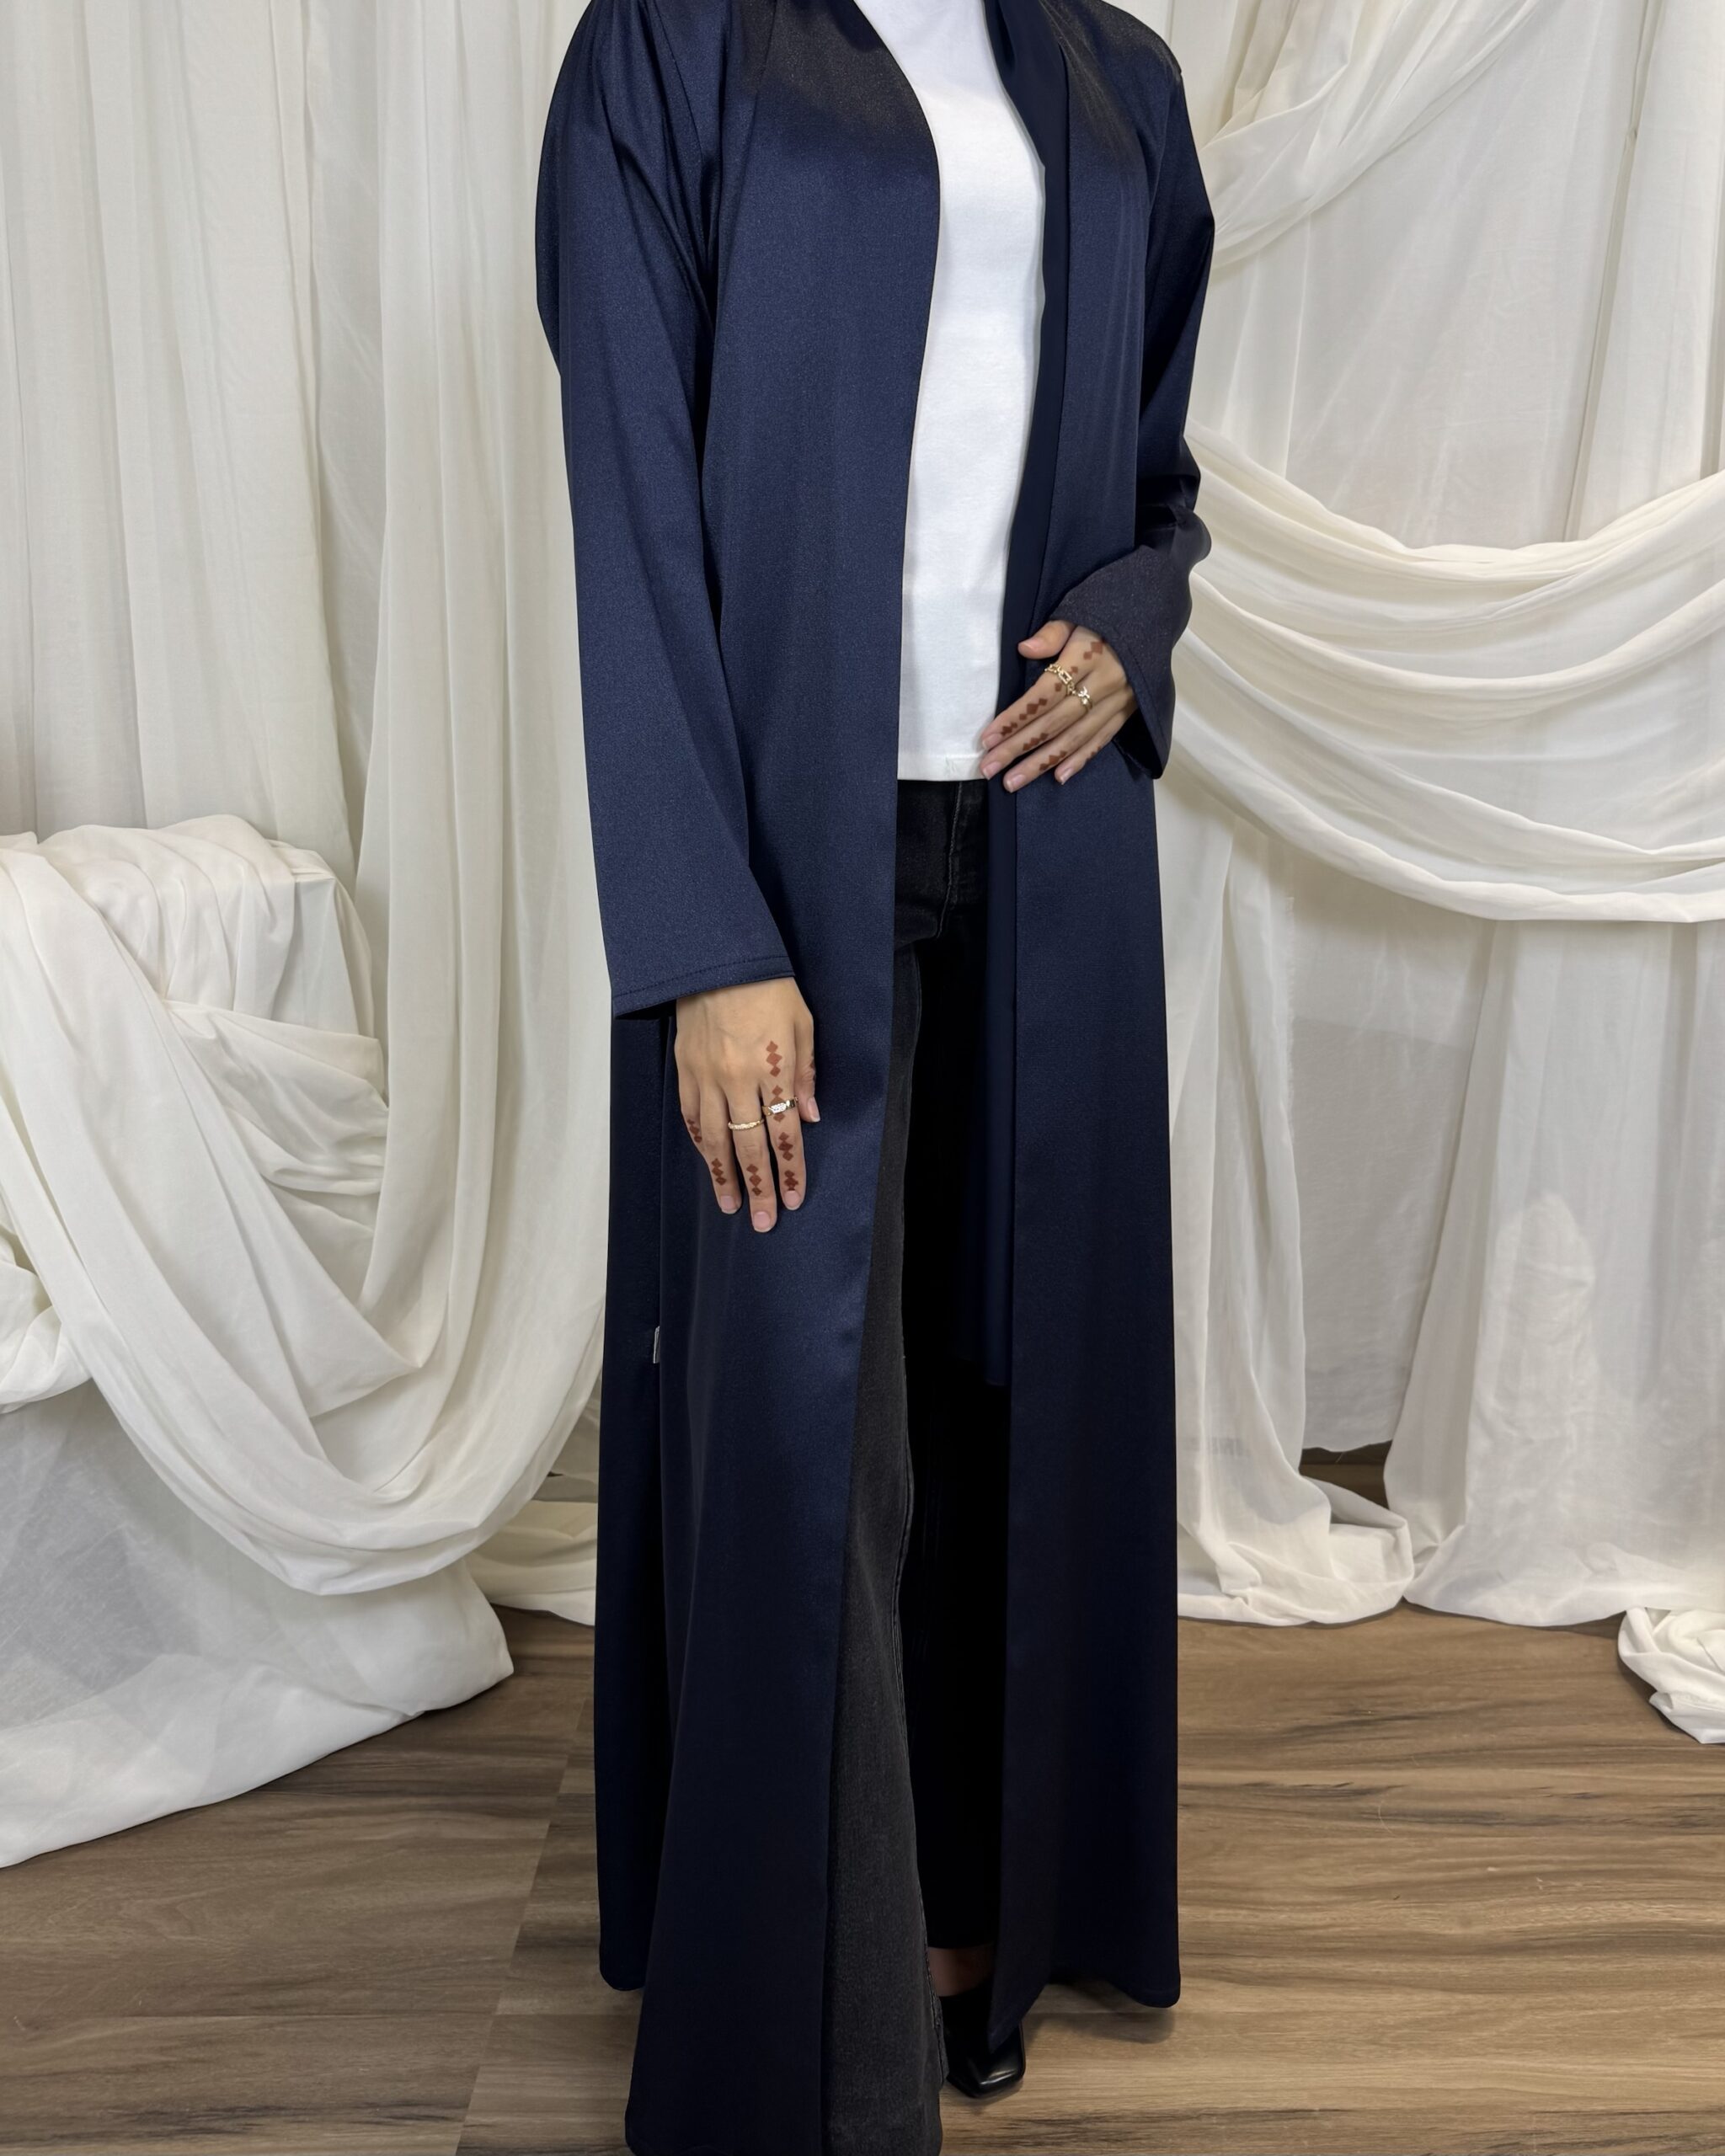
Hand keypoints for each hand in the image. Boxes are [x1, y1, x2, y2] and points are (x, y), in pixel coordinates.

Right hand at [674, 979, 817, 1230]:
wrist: (718, 955)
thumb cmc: (769, 985)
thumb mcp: (803, 1023)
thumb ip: (806, 1072)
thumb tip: (809, 1116)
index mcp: (772, 1068)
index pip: (784, 1132)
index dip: (789, 1170)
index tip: (793, 1199)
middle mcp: (737, 1079)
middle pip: (749, 1145)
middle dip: (758, 1186)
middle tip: (762, 1221)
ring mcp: (707, 1076)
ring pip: (715, 1138)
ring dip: (723, 1176)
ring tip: (731, 1205)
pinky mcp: (685, 1068)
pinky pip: (691, 1116)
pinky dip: (700, 1143)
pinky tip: (708, 1162)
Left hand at [979, 620, 1135, 789]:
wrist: (1152, 618)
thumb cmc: (1105, 616)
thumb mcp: (1078, 613)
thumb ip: (1052, 633)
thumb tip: (1024, 649)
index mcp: (1089, 655)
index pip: (1045, 693)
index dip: (1016, 717)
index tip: (988, 738)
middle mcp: (1105, 683)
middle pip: (1055, 722)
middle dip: (1019, 747)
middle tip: (989, 767)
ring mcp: (1118, 701)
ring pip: (1075, 738)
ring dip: (1041, 763)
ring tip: (1013, 781)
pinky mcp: (1127, 712)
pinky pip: (1101, 740)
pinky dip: (1080, 759)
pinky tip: (1058, 777)